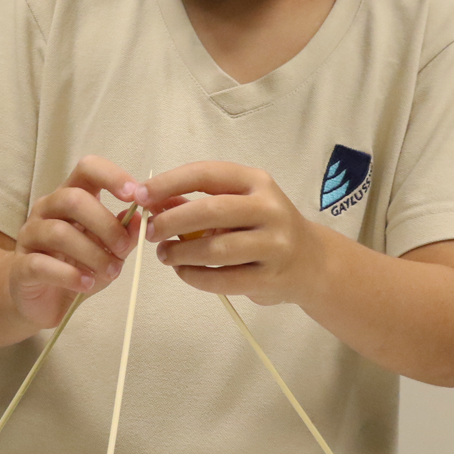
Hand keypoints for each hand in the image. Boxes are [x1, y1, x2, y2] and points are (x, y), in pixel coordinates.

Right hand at [12, 156, 141, 327]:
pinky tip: (87, 284)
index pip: (87, 169)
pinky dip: (70, 275)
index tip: (135, 195)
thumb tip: (139, 219)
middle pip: (73, 199)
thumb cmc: (79, 267)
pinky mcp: (20, 266)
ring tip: (112, 272)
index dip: (112, 176)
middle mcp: (47, 209)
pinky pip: (42, 265)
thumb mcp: (110, 251)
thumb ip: (125, 235)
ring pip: (59, 233)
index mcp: (70, 196)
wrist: (44, 301)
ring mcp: (30, 235)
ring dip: (92, 254)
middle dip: (106, 224)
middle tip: (124, 249)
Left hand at [137, 162, 322, 305]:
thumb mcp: (238, 204)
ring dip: (180, 252)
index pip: (206, 174)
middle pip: (210, 210)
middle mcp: (269, 208)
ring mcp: (274, 244)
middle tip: (151, 232)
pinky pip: (223, 280)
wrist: (312, 262)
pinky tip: (183, 272)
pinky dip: (195, 277)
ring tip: (164, 254)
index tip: (141, 194)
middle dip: (172, 221)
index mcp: (256, 181)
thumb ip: (198, 201)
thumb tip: (152, 200)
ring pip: (216, 248)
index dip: (169, 183)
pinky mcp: (270, 278)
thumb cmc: (264, 227)